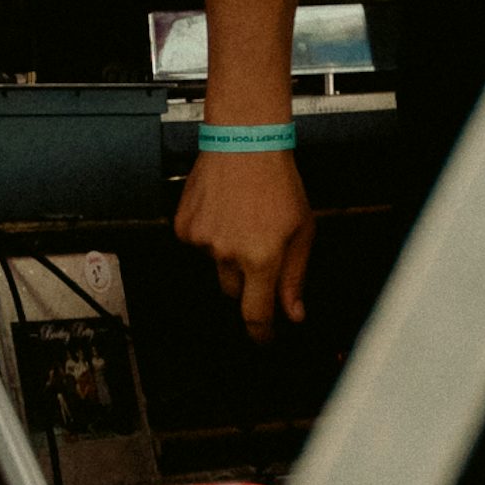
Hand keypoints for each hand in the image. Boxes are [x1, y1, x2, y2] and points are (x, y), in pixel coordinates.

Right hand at [172, 150, 313, 341]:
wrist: (244, 144)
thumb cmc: (277, 182)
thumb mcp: (303, 229)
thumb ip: (295, 275)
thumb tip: (292, 312)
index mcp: (261, 257)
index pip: (256, 313)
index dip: (260, 333)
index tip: (263, 340)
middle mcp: (227, 253)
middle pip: (234, 291)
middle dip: (248, 281)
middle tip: (259, 249)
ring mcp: (201, 241)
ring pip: (215, 265)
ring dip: (228, 252)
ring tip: (242, 218)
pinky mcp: (182, 228)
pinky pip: (197, 244)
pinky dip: (210, 235)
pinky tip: (223, 211)